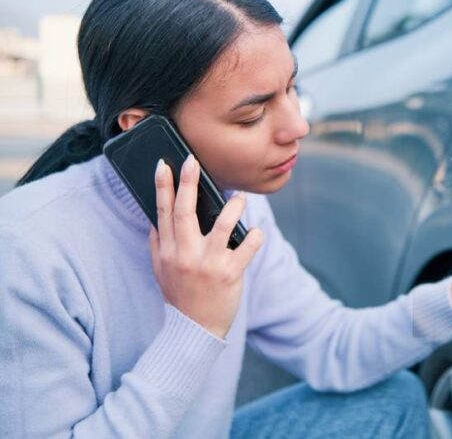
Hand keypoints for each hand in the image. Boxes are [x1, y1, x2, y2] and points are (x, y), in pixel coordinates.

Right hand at [148, 154, 263, 338]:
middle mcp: (185, 254)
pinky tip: (256, 233)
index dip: (163, 186)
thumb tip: (155, 220)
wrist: (194, 330)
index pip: (163, 212)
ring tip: (239, 199)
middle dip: (188, 183)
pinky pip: (247, 246)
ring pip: (222, 224)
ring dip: (234, 207)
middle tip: (192, 161)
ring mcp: (208, 263)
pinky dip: (255, 236)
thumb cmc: (180, 297)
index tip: (164, 164)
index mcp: (167, 251)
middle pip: (185, 211)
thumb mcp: (159, 272)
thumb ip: (157, 245)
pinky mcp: (229, 273)